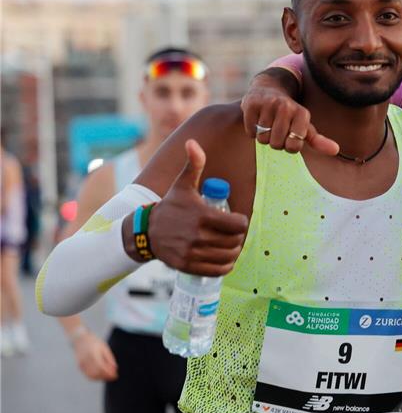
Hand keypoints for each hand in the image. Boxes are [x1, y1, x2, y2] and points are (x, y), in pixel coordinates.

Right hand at [73, 331, 117, 381]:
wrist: (80, 339)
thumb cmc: (94, 342)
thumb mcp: (104, 347)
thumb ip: (109, 358)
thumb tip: (115, 368)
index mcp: (93, 354)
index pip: (102, 368)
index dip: (109, 373)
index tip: (116, 375)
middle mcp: (86, 360)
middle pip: (97, 373)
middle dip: (106, 377)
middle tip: (114, 377)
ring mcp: (82, 364)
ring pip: (92, 376)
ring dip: (101, 378)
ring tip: (109, 377)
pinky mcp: (80, 366)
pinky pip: (87, 374)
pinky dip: (95, 377)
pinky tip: (101, 376)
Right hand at [148, 140, 248, 275]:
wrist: (147, 231)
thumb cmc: (171, 206)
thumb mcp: (182, 185)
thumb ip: (193, 164)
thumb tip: (193, 142)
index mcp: (201, 215)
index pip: (238, 225)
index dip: (242, 223)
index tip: (237, 220)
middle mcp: (197, 236)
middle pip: (235, 242)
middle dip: (239, 238)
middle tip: (235, 234)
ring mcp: (192, 252)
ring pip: (227, 257)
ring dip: (234, 252)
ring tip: (231, 246)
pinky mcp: (187, 266)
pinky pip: (216, 270)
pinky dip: (225, 267)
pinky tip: (225, 260)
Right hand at [240, 72, 338, 155]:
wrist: (268, 89)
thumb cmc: (289, 115)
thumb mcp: (305, 126)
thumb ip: (319, 140)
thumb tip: (335, 150)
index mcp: (302, 113)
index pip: (294, 147)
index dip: (289, 146)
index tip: (290, 136)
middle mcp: (286, 107)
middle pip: (276, 144)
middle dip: (276, 142)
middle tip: (277, 129)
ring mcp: (268, 104)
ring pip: (263, 139)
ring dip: (263, 136)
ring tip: (268, 123)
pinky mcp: (251, 104)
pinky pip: (251, 131)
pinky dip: (252, 130)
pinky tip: (258, 118)